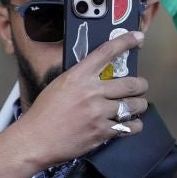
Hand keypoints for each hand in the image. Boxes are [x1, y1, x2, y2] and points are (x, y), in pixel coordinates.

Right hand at [14, 30, 149, 167]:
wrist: (35, 140)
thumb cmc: (44, 113)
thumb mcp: (60, 85)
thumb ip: (80, 78)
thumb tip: (99, 75)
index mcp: (79, 76)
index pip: (107, 52)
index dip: (126, 41)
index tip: (138, 37)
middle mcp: (91, 92)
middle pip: (131, 83)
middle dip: (141, 84)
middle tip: (141, 86)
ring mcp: (98, 113)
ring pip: (134, 105)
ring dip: (139, 104)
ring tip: (137, 105)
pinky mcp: (102, 132)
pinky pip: (129, 126)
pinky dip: (134, 124)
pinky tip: (132, 123)